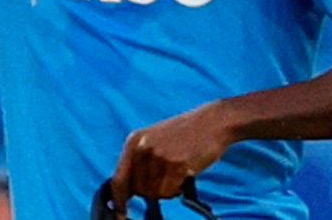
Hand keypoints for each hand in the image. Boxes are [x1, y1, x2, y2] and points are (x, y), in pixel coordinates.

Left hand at [111, 103, 234, 215]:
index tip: (120, 216)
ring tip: (177, 172)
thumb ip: (139, 162)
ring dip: (167, 189)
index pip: (118, 179)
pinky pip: (169, 192)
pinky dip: (177, 189)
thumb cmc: (185, 134)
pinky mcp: (176, 164)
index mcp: (134, 141)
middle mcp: (142, 148)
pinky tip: (185, 174)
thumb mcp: (153, 140)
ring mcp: (158, 156)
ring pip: (154, 193)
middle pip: (138, 190)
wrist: (212, 121)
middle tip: (168, 178)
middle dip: (152, 190)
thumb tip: (128, 192)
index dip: (119, 200)